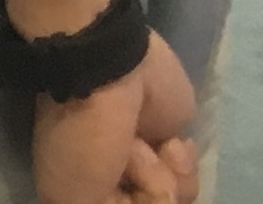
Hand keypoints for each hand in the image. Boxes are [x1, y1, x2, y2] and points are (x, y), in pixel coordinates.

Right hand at [31, 26, 199, 203]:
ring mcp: (146, 164)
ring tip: (140, 143)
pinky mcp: (173, 146)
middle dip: (146, 192)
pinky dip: (180, 163)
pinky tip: (167, 142)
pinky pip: (189, 179)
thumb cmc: (81, 135)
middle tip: (123, 159)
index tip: (114, 190)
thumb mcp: (72, 197)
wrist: (107, 71)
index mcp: (86, 190)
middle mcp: (114, 181)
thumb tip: (152, 199)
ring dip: (159, 175)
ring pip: (173, 201)